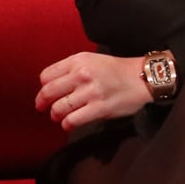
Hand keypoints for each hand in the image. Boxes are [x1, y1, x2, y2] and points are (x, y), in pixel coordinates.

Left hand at [36, 52, 152, 129]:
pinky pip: (73, 120)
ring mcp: (91, 92)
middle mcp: (82, 75)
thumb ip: (71, 69)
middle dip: (42, 103)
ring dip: (55, 115)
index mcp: (78, 61)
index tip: (46, 93)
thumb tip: (51, 86)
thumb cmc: (117, 70)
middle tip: (43, 108)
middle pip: (48, 92)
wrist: (142, 78)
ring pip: (59, 108)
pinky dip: (67, 124)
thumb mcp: (92, 59)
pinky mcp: (99, 108)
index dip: (43, 87)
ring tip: (58, 116)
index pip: (46, 76)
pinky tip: (69, 123)